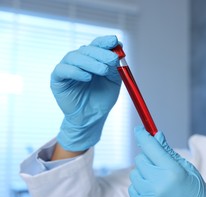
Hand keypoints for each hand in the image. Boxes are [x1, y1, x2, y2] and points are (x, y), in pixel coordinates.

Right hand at [51, 35, 120, 150]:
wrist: (92, 117)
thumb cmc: (102, 98)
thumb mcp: (113, 81)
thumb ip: (115, 66)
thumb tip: (118, 48)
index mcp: (92, 58)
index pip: (97, 44)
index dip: (105, 41)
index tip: (115, 40)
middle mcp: (78, 60)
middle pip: (87, 49)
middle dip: (101, 53)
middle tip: (113, 59)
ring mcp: (67, 68)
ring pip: (75, 57)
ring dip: (90, 62)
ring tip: (103, 70)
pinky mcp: (57, 79)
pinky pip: (63, 70)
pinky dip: (76, 72)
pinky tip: (87, 77)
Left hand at [129, 126, 205, 196]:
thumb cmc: (196, 192)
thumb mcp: (187, 168)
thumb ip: (168, 152)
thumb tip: (156, 135)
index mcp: (171, 171)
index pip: (150, 147)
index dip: (143, 136)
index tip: (139, 130)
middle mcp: (158, 184)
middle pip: (140, 160)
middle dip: (148, 158)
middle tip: (159, 164)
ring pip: (135, 174)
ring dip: (144, 173)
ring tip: (158, 181)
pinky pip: (134, 189)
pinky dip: (141, 187)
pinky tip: (155, 192)